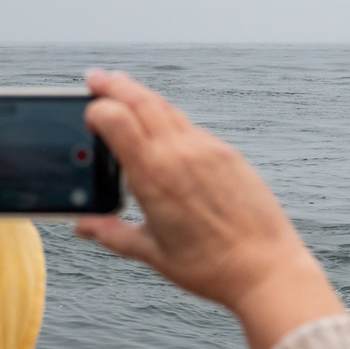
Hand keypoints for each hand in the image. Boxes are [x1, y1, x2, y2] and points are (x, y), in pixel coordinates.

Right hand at [78, 71, 344, 348]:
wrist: (266, 269)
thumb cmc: (211, 268)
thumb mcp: (152, 253)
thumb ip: (112, 234)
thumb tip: (84, 226)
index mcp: (154, 177)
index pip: (116, 119)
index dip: (97, 109)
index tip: (87, 113)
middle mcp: (180, 154)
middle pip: (141, 100)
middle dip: (114, 86)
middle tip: (96, 79)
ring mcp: (207, 150)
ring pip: (168, 108)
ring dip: (142, 96)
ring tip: (125, 92)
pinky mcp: (228, 154)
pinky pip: (192, 126)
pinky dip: (170, 118)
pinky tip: (163, 127)